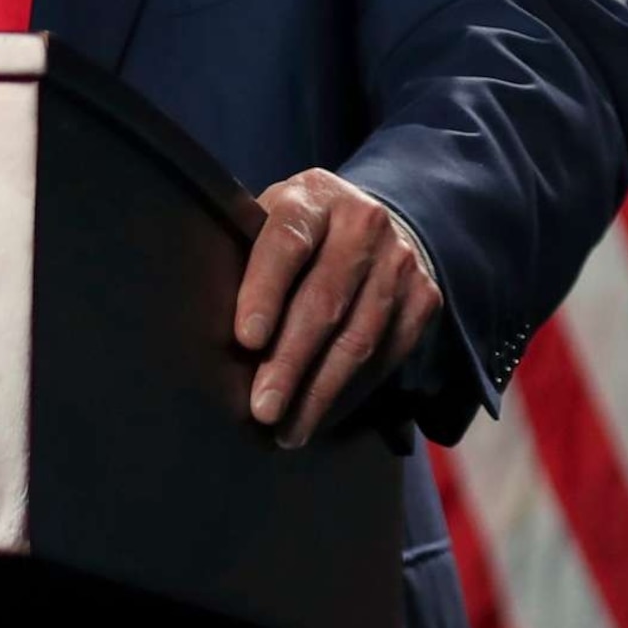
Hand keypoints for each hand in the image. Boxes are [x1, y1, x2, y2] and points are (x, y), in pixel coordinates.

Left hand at [234, 169, 444, 447]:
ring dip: (320, 391)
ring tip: (287, 430)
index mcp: (314, 197)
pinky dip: (351, 392)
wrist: (374, 222)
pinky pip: (387, 356)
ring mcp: (400, 260)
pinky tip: (321, 415)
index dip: (265, 291)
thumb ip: (245, 257)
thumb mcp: (269, 223)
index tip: (246, 341)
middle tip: (262, 408)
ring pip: (359, 337)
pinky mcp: (424, 297)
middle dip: (290, 362)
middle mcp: (364, 222)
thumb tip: (204, 325)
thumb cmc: (297, 235)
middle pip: (324, 300)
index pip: (288, 242)